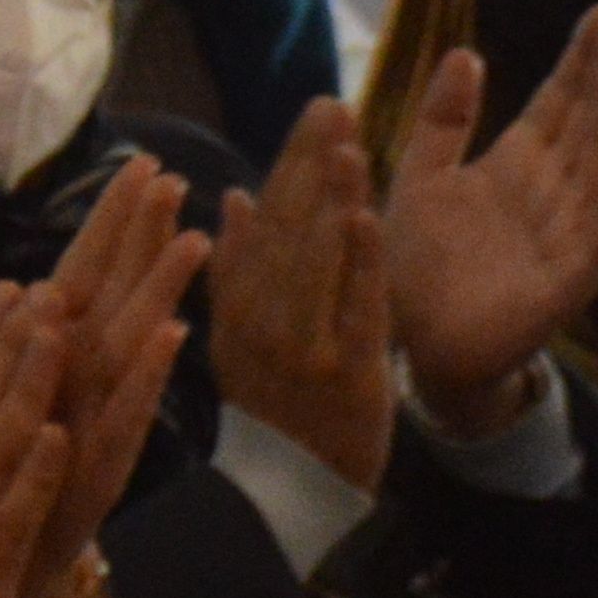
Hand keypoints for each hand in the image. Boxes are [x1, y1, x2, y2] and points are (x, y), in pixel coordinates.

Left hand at [0, 158, 203, 596]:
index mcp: (53, 347)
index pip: (87, 269)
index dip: (114, 221)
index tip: (145, 165)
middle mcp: (84, 375)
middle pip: (120, 294)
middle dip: (146, 238)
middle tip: (173, 180)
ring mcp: (97, 418)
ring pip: (135, 345)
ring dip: (164, 293)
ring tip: (191, 241)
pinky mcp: (99, 464)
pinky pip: (129, 413)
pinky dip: (148, 376)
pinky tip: (169, 337)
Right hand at [208, 104, 394, 492]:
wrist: (289, 494)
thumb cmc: (271, 411)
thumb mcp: (234, 340)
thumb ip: (234, 270)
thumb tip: (232, 196)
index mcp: (236, 305)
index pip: (262, 219)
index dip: (288, 161)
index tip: (314, 109)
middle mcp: (263, 316)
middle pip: (286, 227)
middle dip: (309, 162)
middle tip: (333, 103)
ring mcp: (302, 342)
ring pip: (315, 258)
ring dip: (329, 195)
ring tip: (347, 138)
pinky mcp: (345, 369)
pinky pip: (352, 306)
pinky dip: (357, 260)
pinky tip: (365, 214)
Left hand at [387, 12, 597, 435]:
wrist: (414, 348)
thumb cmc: (417, 267)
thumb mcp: (421, 177)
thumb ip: (444, 120)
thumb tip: (468, 52)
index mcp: (516, 166)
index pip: (558, 102)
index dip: (579, 60)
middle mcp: (550, 193)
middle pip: (585, 121)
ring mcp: (565, 233)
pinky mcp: (568, 277)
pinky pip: (597, 226)